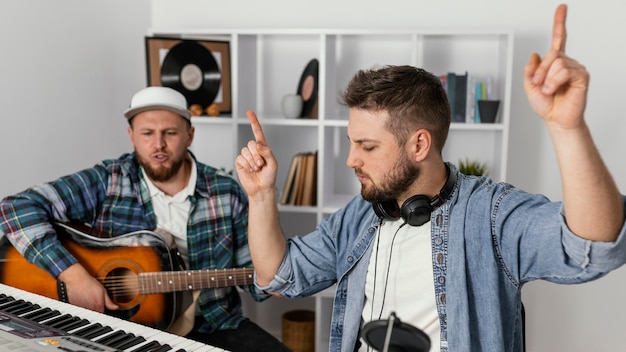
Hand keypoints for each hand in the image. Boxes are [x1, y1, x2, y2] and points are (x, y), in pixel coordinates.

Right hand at [58, 263, 117, 312]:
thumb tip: (116, 307)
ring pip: (86, 314)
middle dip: (96, 312)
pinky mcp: (74, 308)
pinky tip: (83, 301)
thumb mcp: (102, 290)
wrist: (76, 279)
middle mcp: (89, 309)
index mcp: (98, 305)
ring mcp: (81, 309)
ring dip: (89, 310)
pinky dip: (81, 308)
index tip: (105, 311)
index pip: (103, 316)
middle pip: (94, 316)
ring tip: (89, 301)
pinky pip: (79, 311)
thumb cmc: (89, 283)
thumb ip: (109, 301)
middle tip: (95, 304)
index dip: (105, 314)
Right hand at [235, 110, 277, 198]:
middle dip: (257, 155)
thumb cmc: (270, 176)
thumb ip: (267, 152)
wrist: (261, 188)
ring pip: (245, 151)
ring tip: (257, 168)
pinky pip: (240, 158)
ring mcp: (246, 156)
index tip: (249, 112)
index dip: (253, 122)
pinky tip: (250, 170)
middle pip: (251, 143)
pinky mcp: (240, 162)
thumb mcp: (273, 164)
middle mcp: (254, 150)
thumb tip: (258, 144)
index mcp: (263, 148)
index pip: (258, 132)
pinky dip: (246, 165)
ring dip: (252, 161)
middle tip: (261, 164)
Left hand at [524, 4, 588, 128]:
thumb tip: (534, 55)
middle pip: (551, 54)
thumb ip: (530, 70)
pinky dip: (554, 81)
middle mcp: (566, 62)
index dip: (559, 22)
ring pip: (556, 62)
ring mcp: (574, 68)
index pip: (558, 38)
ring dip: (547, 78)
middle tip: (539, 85)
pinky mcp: (582, 75)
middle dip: (540, 71)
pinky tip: (555, 90)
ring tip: (549, 90)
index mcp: (554, 63)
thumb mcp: (530, 86)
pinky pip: (564, 71)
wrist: (555, 119)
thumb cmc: (546, 105)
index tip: (562, 7)